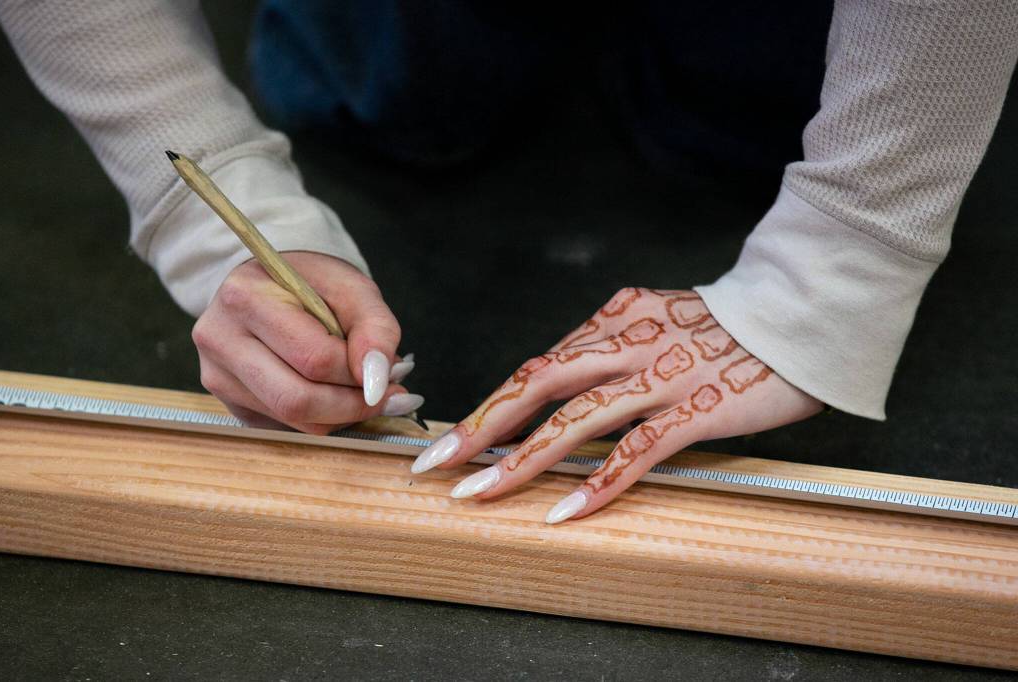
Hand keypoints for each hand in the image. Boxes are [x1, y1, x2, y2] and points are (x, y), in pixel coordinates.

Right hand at [192, 251, 420, 433]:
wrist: (272, 285)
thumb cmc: (313, 283)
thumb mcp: (353, 288)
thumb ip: (376, 328)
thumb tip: (376, 379)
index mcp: (245, 298)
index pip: (315, 359)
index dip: (361, 373)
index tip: (392, 372)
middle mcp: (219, 338)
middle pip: (297, 399)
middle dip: (352, 405)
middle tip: (387, 394)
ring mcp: (216, 374)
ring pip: (291, 419)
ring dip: (340, 415)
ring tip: (365, 391)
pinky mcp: (226, 400)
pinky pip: (282, 426)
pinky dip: (319, 418)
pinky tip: (333, 395)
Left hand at [410, 288, 820, 521]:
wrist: (801, 312)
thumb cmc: (730, 324)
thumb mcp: (660, 318)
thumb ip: (614, 345)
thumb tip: (567, 383)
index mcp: (615, 319)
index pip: (540, 365)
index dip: (494, 401)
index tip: (457, 434)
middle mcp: (627, 343)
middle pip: (539, 384)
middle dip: (482, 425)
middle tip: (438, 462)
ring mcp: (659, 376)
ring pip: (576, 421)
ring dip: (523, 460)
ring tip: (481, 494)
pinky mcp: (695, 408)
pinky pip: (638, 451)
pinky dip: (598, 483)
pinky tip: (565, 511)